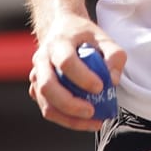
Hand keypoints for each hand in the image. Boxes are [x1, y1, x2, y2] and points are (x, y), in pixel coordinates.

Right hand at [27, 15, 127, 132]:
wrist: (59, 28)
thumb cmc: (82, 34)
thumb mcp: (103, 37)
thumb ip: (114, 55)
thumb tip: (112, 81)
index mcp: (58, 43)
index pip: (66, 62)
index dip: (82, 77)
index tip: (100, 87)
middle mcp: (42, 60)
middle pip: (48, 87)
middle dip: (70, 104)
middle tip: (92, 112)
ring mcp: (36, 76)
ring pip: (46, 104)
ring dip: (69, 118)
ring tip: (93, 122)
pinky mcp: (36, 90)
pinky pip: (48, 110)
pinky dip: (66, 120)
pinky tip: (85, 121)